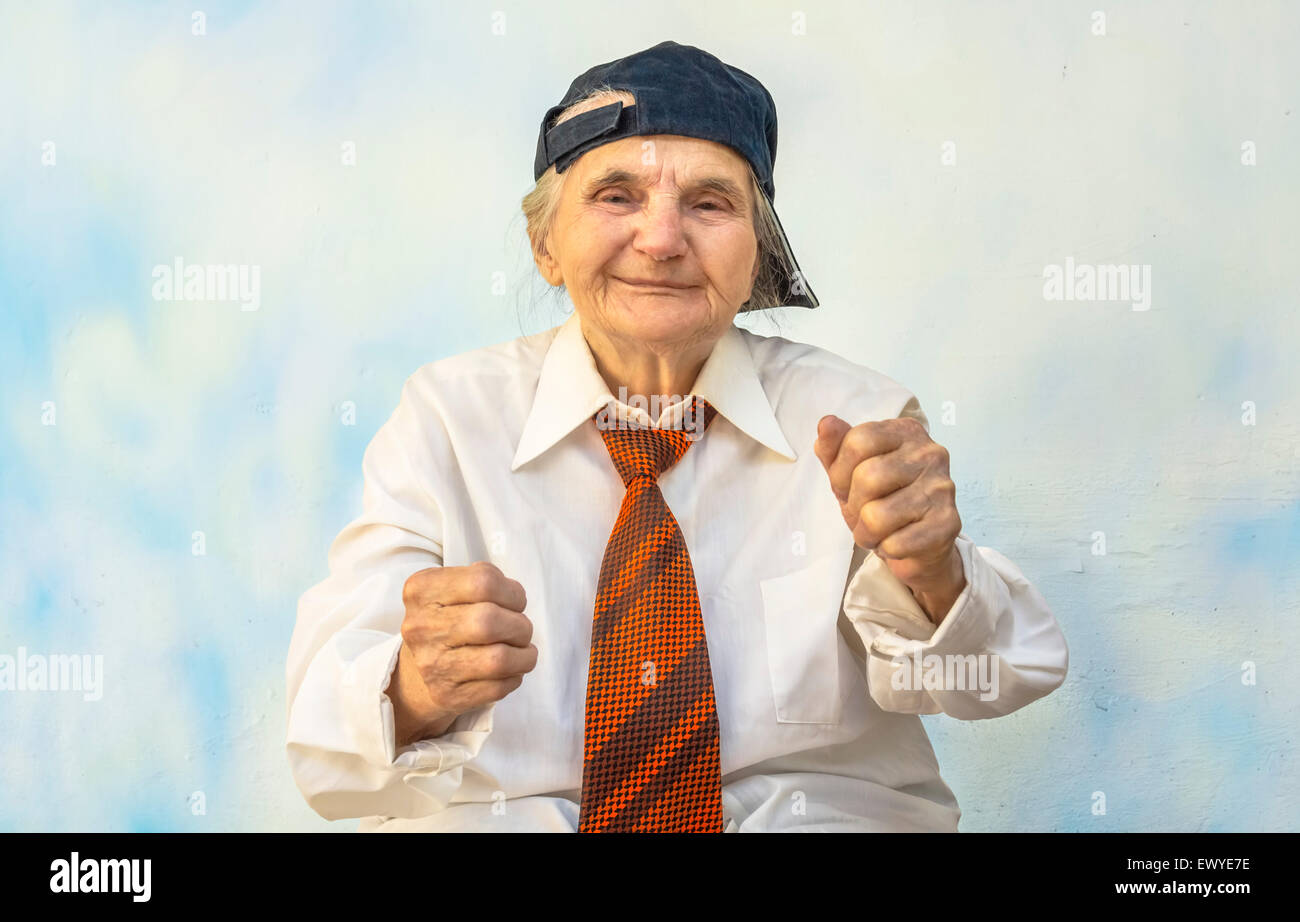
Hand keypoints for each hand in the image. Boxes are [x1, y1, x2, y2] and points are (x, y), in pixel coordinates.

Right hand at [389, 561, 536, 745]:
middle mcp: (421, 626)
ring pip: (498, 659)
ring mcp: (431, 663)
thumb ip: (485, 581)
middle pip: (490, 621)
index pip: (483, 582)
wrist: (415, 670)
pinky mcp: (445, 694)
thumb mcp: (454, 588)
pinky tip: (510, 670)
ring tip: (523, 651)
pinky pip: (497, 687)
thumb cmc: (448, 621)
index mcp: (423, 590)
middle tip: (522, 630)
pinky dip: (514, 677)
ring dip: (524, 656)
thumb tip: (516, 597)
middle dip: (520, 626)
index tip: (516, 602)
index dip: (513, 593)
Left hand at [814, 414, 965, 622]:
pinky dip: (887, 549)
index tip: (846, 486)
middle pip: (868, 477)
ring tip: (878, 530)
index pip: (859, 440)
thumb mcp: (849, 472)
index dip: (840, 471)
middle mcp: (931, 454)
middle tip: (862, 514)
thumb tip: (826, 423)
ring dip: (866, 533)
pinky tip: (898, 541)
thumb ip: (835, 448)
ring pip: (877, 516)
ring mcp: (942, 488)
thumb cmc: (880, 501)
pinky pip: (895, 543)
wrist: (917, 546)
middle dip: (853, 505)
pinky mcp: (948, 524)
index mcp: (906, 432)